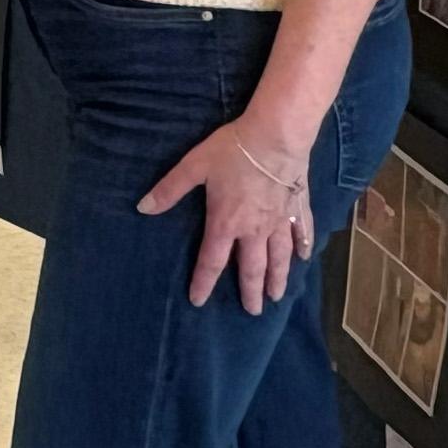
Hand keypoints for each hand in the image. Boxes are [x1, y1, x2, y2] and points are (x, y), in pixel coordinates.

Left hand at [141, 116, 317, 312]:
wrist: (276, 135)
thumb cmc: (232, 150)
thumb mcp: (194, 166)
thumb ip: (169, 189)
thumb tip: (143, 208)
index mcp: (226, 223)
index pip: (212, 261)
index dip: (204, 282)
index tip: (198, 301)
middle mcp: (254, 229)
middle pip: (252, 268)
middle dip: (250, 291)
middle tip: (252, 311)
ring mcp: (279, 219)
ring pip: (280, 257)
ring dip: (277, 278)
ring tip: (276, 297)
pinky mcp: (298, 206)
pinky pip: (301, 231)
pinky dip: (304, 246)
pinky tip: (305, 258)